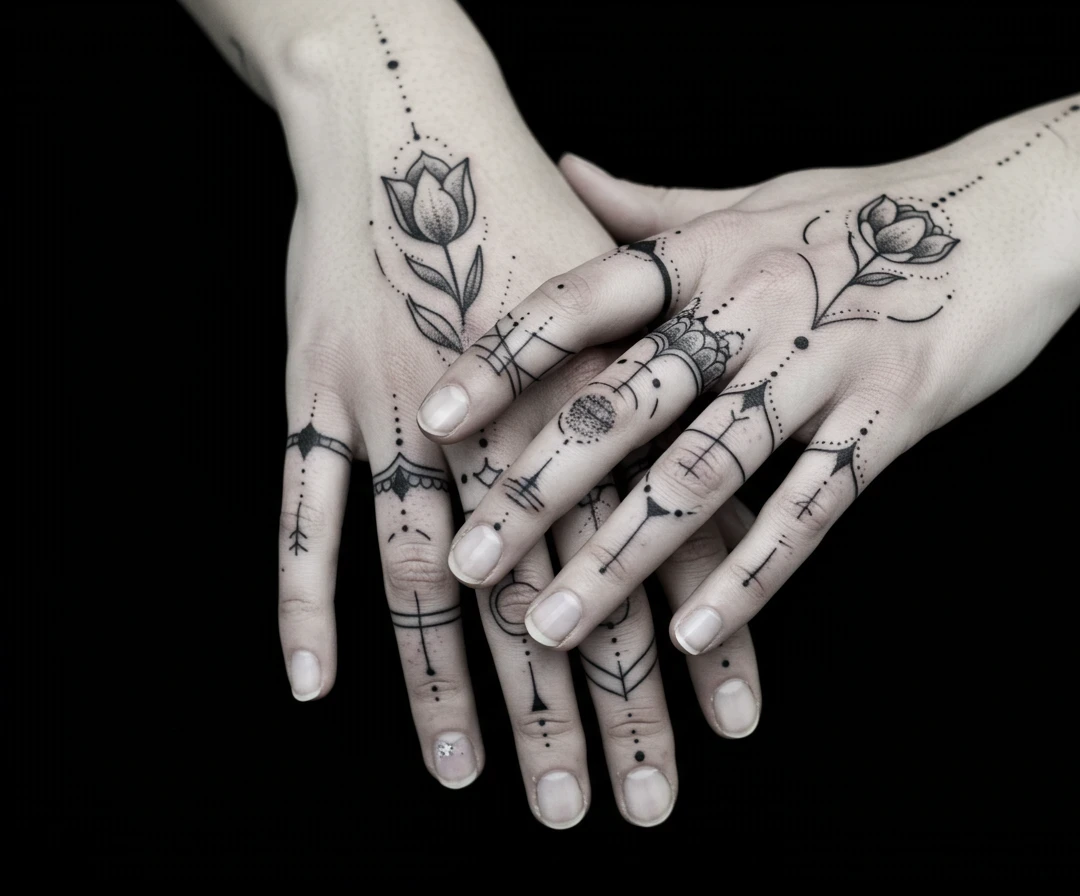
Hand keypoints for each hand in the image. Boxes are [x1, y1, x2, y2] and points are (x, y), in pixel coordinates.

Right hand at [211, 2, 766, 828]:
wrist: (415, 128)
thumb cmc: (536, 217)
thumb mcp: (637, 303)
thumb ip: (688, 408)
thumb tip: (753, 504)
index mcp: (590, 403)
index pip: (657, 552)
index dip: (691, 649)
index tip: (722, 743)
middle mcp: (504, 424)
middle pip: (552, 591)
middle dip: (584, 707)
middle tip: (600, 811)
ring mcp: (402, 414)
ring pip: (428, 577)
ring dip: (449, 688)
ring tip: (476, 780)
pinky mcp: (319, 395)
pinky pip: (304, 510)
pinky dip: (302, 599)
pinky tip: (312, 686)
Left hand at [418, 103, 1079, 652]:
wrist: (1018, 209)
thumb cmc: (866, 210)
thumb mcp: (750, 197)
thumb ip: (653, 203)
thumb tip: (563, 167)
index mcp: (705, 252)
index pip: (583, 303)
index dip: (503, 362)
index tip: (432, 422)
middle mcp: (750, 306)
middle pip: (624, 407)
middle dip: (539, 490)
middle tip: (467, 562)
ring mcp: (822, 364)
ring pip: (704, 474)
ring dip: (624, 558)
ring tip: (553, 627)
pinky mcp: (891, 418)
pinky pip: (809, 508)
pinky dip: (751, 576)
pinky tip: (692, 637)